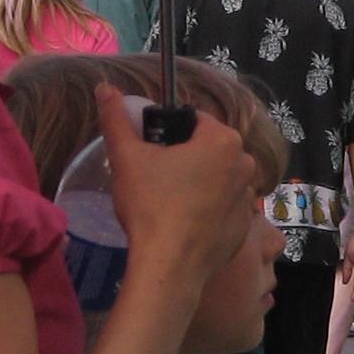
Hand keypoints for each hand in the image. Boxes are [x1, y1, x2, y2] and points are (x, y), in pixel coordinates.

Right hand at [91, 87, 260, 284]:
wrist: (169, 266)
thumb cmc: (150, 205)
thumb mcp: (126, 157)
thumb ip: (116, 118)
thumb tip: (105, 87)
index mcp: (223, 140)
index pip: (194, 120)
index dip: (170, 133)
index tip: (152, 152)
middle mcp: (245, 164)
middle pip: (208, 149)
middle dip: (185, 158)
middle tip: (155, 179)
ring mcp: (249, 198)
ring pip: (217, 179)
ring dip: (198, 184)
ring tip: (167, 204)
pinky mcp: (246, 227)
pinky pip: (224, 208)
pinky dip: (208, 211)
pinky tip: (183, 224)